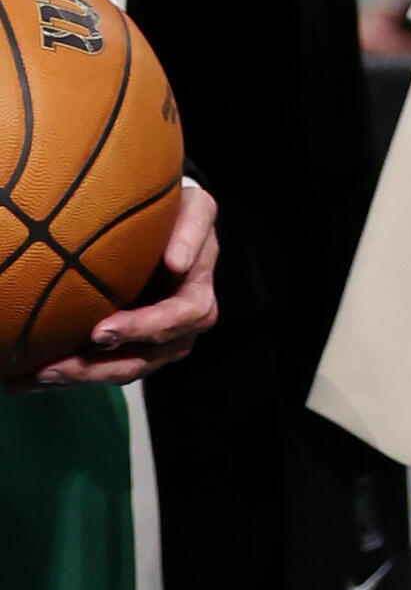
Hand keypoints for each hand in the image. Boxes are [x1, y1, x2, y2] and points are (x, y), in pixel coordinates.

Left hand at [29, 178, 216, 385]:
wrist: (177, 232)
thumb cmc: (184, 218)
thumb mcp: (198, 211)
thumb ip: (192, 232)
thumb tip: (176, 263)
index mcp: (196, 305)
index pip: (169, 323)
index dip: (136, 330)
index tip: (100, 331)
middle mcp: (177, 336)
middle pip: (137, 362)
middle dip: (93, 369)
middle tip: (51, 368)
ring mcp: (153, 349)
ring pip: (115, 373)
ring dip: (74, 378)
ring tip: (34, 377)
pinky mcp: (128, 351)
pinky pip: (100, 368)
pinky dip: (69, 373)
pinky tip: (34, 375)